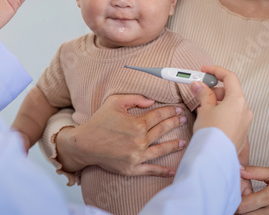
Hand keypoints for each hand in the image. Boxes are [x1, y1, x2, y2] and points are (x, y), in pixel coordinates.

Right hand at [55, 94, 186, 176]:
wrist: (84, 144)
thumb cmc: (98, 121)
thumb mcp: (114, 102)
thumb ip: (134, 98)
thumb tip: (151, 101)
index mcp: (137, 124)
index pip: (158, 116)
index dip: (169, 111)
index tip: (177, 109)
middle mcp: (139, 141)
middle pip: (162, 130)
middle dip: (174, 123)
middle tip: (183, 119)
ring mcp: (137, 156)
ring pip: (160, 150)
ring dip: (173, 145)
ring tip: (182, 142)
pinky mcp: (132, 168)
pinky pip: (150, 169)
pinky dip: (162, 171)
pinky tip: (172, 170)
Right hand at [190, 65, 251, 153]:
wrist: (214, 157)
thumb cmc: (211, 134)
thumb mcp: (204, 109)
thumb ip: (203, 93)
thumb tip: (198, 85)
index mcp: (238, 100)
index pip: (229, 77)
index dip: (216, 71)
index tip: (204, 70)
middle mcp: (245, 110)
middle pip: (230, 91)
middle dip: (213, 90)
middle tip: (198, 91)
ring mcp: (244, 121)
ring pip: (230, 104)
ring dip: (216, 102)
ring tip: (202, 108)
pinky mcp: (241, 132)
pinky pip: (231, 116)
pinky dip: (220, 112)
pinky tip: (209, 119)